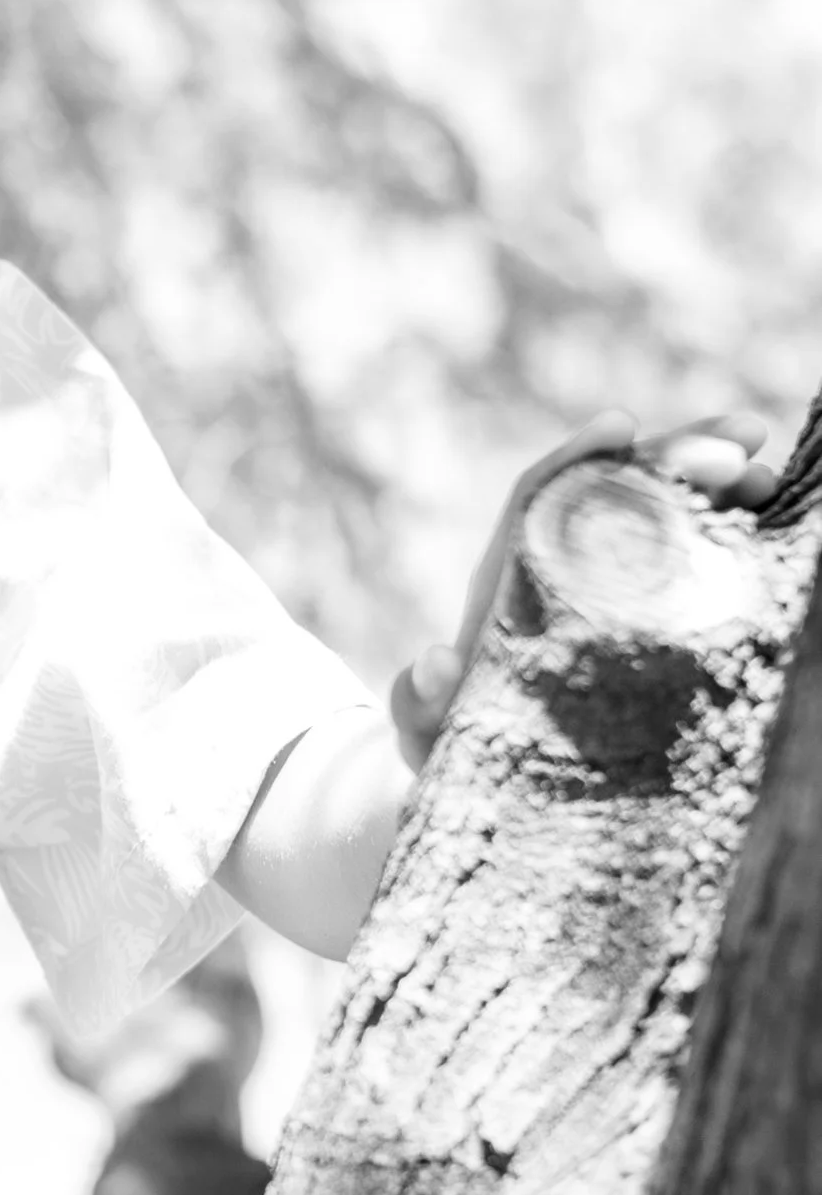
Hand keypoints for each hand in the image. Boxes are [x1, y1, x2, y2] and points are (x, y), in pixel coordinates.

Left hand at [389, 407, 777, 768]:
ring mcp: (612, 583)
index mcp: (509, 574)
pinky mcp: (652, 616)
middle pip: (620, 488)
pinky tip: (777, 523)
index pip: (540, 495)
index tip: (622, 424)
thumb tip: (435, 663)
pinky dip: (733, 540)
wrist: (485, 769)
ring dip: (716, 487)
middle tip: (740, 439)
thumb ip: (418, 700)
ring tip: (766, 469)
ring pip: (667, 516)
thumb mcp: (425, 726)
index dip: (578, 457)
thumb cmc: (449, 740)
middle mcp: (564, 563)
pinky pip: (696, 563)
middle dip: (676, 456)